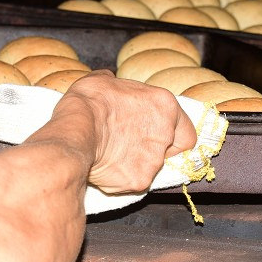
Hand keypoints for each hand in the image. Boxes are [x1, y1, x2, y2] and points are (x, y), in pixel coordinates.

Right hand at [54, 70, 196, 193]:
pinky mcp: (139, 180)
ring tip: (109, 153)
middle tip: (127, 144)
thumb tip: (110, 81)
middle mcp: (166, 134)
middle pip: (169, 150)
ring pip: (150, 167)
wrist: (75, 131)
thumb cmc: (89, 101)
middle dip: (151, 150)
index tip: (155, 136)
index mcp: (165, 105)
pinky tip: (104, 166)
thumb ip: (117, 84)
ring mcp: (154, 160)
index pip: (186, 131)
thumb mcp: (102, 80)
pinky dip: (121, 178)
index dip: (173, 136)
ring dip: (134, 163)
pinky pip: (132, 181)